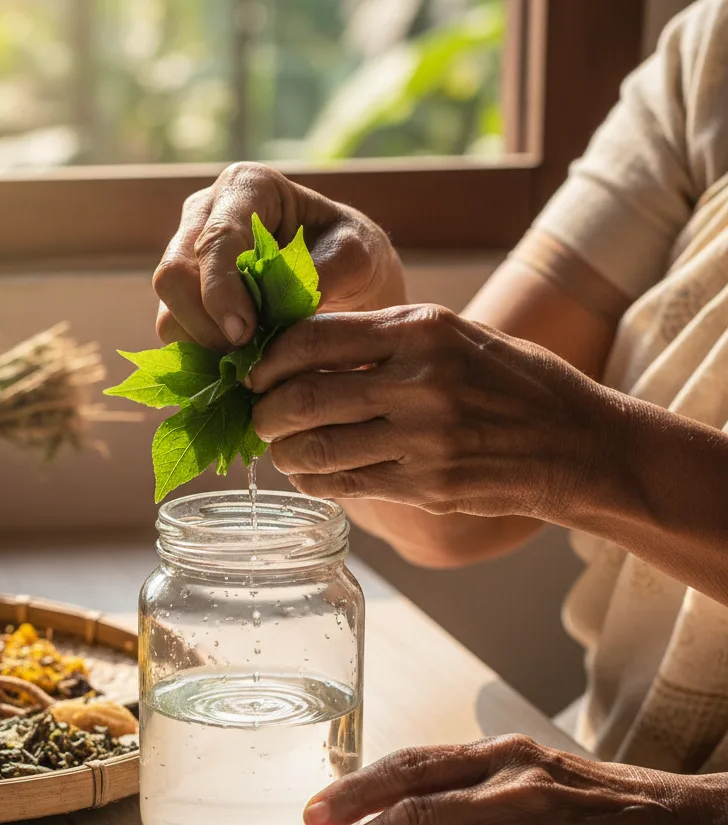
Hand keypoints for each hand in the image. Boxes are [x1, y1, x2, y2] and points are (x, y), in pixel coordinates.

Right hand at [153, 162, 404, 350]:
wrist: (350, 282)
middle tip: (248, 358)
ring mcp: (188, 260)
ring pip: (169, 312)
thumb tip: (279, 309)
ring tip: (252, 364)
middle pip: (174, 276)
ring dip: (205, 348)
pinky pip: (177, 336)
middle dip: (207, 325)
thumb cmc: (352, 257)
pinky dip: (204, 360)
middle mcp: (204, 217)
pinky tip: (240, 368)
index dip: (221, 291)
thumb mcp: (357, 257)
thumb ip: (322, 274)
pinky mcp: (184, 301)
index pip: (214, 240)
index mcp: (246, 187)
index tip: (245, 333)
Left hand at [250, 304, 619, 519]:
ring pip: (317, 449)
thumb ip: (386, 339)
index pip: (314, 339)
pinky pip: (346, 485)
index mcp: (422, 330)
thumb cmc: (512, 382)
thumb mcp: (457, 335)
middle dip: (265, 412)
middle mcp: (419, 382)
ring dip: (283, 453)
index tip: (255, 373)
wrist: (577, 443)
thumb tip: (304, 350)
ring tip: (280, 450)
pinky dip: (314, 482)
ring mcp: (423, 439)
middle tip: (259, 417)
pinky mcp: (427, 486)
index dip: (269, 360)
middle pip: (304, 398)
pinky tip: (309, 476)